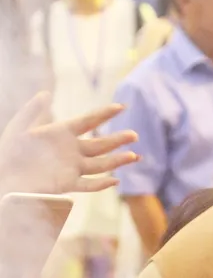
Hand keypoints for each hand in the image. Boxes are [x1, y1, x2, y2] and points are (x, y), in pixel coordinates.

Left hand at [0, 92, 137, 199]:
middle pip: (100, 144)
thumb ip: (32, 110)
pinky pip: (88, 185)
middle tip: (134, 135)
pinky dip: (101, 184)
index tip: (121, 107)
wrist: (5, 175)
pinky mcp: (67, 184)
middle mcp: (71, 150)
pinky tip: (115, 180)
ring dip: (117, 160)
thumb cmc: (8, 150)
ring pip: (100, 164)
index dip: (105, 114)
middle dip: (118, 140)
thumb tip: (46, 93)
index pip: (89, 121)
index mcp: (62, 132)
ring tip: (134, 156)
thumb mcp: (18, 126)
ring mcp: (71, 167)